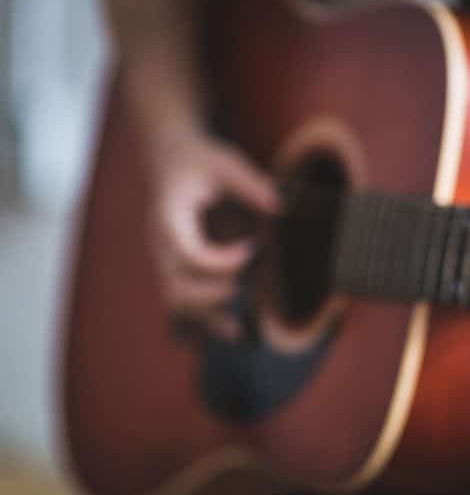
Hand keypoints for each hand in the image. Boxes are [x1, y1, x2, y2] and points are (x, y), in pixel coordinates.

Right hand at [148, 129, 281, 339]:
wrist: (171, 160)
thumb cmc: (201, 161)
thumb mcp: (227, 162)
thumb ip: (253, 185)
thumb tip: (282, 207)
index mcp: (170, 215)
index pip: (186, 250)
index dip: (220, 260)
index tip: (254, 250)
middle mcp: (162, 243)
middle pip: (176, 285)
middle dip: (211, 295)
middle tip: (244, 288)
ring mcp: (166, 260)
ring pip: (176, 301)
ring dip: (207, 318)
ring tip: (240, 332)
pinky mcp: (176, 269)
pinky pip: (181, 304)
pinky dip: (200, 321)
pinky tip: (228, 334)